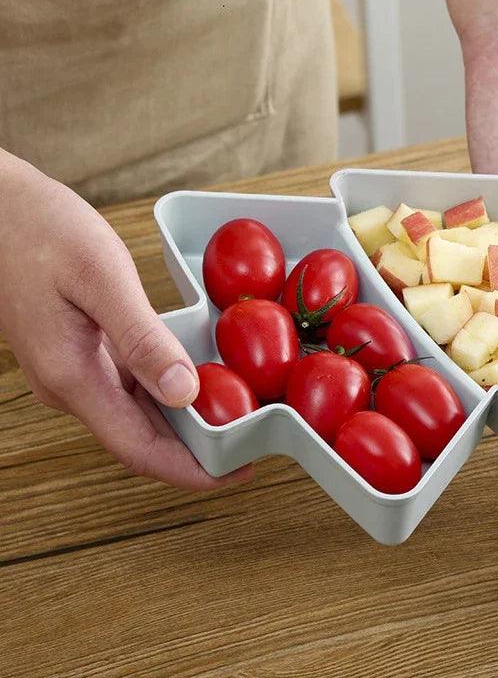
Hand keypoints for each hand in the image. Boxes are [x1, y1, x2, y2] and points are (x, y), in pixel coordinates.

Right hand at [0, 152, 252, 487]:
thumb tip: (186, 393)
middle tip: (250, 444)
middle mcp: (71, 384)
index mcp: (72, 376)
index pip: (138, 450)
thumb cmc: (40, 231)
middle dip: (195, 453)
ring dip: (184, 425)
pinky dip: (168, 392)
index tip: (238, 473)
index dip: (190, 471)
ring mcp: (74, 369)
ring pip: (137, 415)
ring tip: (236, 417)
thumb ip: (141, 338)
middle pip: (140, 440)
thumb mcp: (100, 277)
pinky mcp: (81, 351)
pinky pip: (131, 387)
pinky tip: (199, 380)